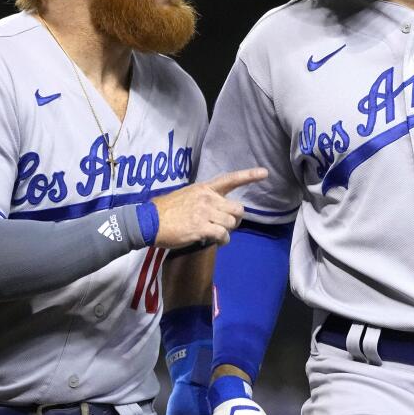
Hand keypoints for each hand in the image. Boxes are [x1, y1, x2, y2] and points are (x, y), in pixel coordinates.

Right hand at [152, 168, 267, 247]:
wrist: (149, 221)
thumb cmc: (166, 211)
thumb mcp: (186, 196)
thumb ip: (203, 199)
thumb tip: (215, 211)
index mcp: (204, 188)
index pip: (230, 179)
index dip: (249, 175)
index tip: (264, 173)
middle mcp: (208, 198)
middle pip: (237, 209)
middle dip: (234, 219)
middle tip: (225, 225)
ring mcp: (205, 213)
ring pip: (232, 224)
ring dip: (227, 232)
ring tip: (217, 235)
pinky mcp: (201, 228)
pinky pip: (223, 235)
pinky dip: (223, 241)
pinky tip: (217, 241)